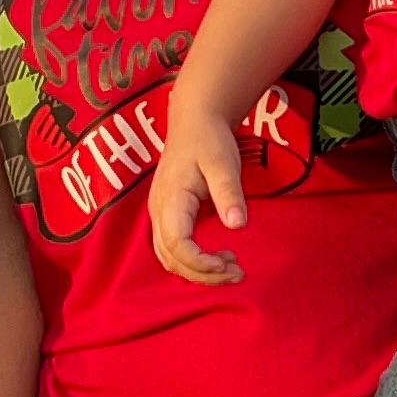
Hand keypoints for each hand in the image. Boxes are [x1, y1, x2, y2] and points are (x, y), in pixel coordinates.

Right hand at [145, 109, 247, 285]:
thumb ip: (228, 192)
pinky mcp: (167, 216)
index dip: (199, 262)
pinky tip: (217, 259)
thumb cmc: (208, 140)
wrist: (194, 121)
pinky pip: (172, 249)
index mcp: (171, 198)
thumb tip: (237, 225)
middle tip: (238, 274)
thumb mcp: (223, 162)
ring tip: (231, 268)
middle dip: (202, 274)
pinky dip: (192, 262)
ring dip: (197, 271)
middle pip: (170, 258)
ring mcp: (160, 214)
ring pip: (169, 258)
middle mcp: (159, 210)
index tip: (227, 263)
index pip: (176, 243)